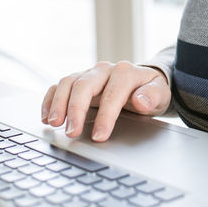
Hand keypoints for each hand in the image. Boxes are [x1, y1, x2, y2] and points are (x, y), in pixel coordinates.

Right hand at [41, 61, 171, 141]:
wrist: (143, 85)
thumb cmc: (150, 92)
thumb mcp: (160, 95)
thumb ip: (153, 96)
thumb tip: (140, 100)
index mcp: (125, 72)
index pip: (112, 93)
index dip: (105, 116)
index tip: (99, 136)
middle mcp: (104, 70)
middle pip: (84, 85)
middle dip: (76, 110)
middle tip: (71, 133)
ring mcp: (88, 74)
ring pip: (68, 82)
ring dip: (58, 103)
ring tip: (54, 124)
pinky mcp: (77, 81)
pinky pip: (58, 86)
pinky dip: (50, 100)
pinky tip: (46, 117)